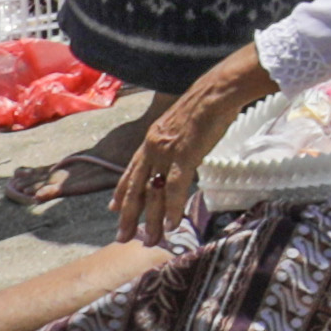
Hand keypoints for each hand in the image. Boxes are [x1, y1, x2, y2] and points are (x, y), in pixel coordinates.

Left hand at [117, 49, 284, 243]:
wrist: (217, 91)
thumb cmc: (208, 102)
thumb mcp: (183, 122)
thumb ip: (178, 140)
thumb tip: (185, 151)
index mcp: (151, 139)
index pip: (131, 170)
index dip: (121, 191)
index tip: (113, 208)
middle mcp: (153, 148)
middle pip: (136, 187)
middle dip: (129, 215)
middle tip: (122, 236)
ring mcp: (166, 153)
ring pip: (153, 193)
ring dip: (152, 220)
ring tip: (149, 240)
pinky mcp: (184, 157)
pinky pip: (174, 189)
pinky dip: (173, 209)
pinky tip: (171, 225)